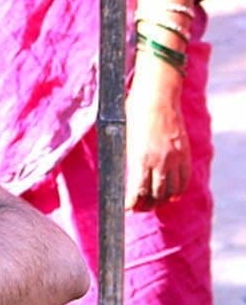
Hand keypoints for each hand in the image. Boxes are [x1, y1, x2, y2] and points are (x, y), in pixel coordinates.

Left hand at [125, 61, 189, 210]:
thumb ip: (124, 156)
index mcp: (139, 158)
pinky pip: (184, 179)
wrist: (157, 96)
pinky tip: (172, 194)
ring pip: (171, 190)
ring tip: (153, 202)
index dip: (132, 203)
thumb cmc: (132, 112)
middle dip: (146, 205)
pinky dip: (178, 190)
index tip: (126, 208)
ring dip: (162, 200)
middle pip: (155, 195)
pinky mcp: (184, 153)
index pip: (137, 191)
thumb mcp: (122, 135)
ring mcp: (174, 158)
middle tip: (139, 208)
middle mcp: (159, 161)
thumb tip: (120, 175)